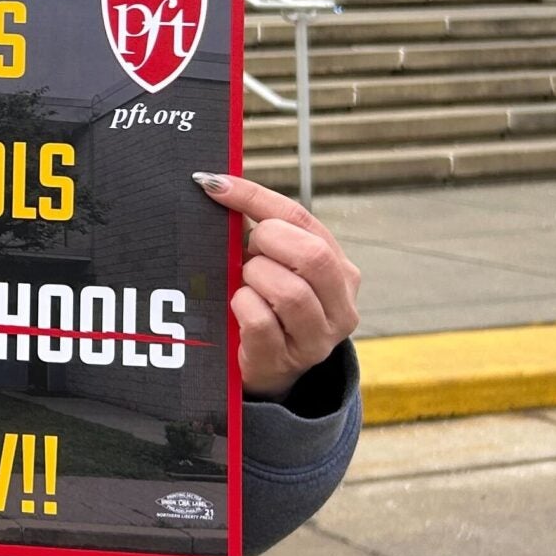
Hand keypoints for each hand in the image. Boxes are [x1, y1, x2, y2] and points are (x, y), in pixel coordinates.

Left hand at [194, 173, 360, 399]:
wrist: (264, 370)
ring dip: (254, 278)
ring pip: (290, 291)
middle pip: (312, 255)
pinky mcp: (287, 362)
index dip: (256, 198)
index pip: (302, 220)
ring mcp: (317, 338)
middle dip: (267, 243)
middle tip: (245, 251)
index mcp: (339, 271)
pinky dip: (241, 306)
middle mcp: (340, 305)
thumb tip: (218, 185)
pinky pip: (261, 322)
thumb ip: (258, 230)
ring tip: (244, 283)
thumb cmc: (265, 307)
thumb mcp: (271, 266)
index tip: (215, 185)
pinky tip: (237, 307)